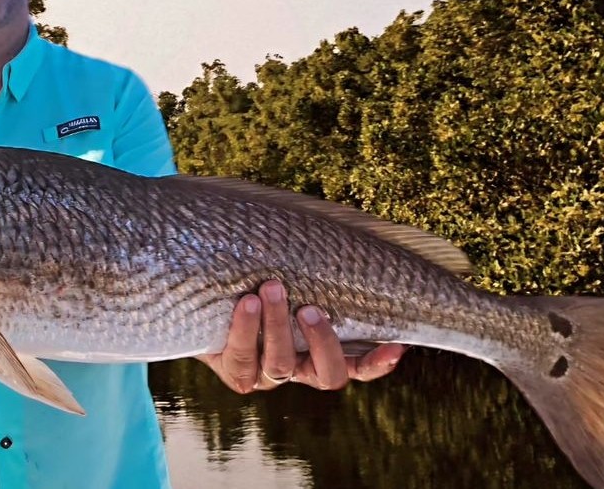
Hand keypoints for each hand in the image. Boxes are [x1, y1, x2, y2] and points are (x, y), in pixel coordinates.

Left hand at [198, 280, 405, 392]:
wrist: (207, 292)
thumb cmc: (259, 276)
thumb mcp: (288, 271)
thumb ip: (313, 263)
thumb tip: (346, 229)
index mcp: (322, 352)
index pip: (358, 365)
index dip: (377, 362)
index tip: (397, 344)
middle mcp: (300, 369)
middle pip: (327, 375)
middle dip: (322, 342)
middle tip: (310, 308)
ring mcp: (268, 375)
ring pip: (281, 365)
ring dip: (278, 326)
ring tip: (270, 287)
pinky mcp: (236, 373)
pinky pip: (243, 357)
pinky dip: (246, 330)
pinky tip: (246, 303)